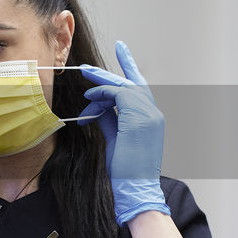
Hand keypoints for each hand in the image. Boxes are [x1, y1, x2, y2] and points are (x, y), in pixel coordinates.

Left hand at [78, 41, 169, 224]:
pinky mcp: (138, 118)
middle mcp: (153, 113)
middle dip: (107, 74)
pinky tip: (90, 100)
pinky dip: (102, 94)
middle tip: (86, 68)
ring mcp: (149, 114)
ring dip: (101, 85)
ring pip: (123, 87)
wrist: (135, 189)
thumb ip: (109, 119)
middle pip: (131, 83)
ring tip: (84, 85)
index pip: (140, 87)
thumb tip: (96, 106)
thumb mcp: (115, 139)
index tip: (121, 48)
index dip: (129, 66)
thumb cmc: (126, 170)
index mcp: (151, 118)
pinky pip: (118, 94)